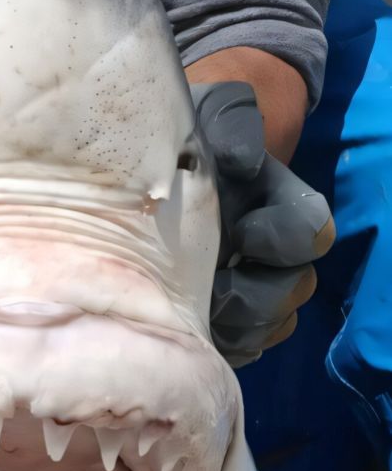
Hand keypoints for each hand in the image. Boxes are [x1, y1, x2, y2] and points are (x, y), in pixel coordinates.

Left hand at [191, 82, 334, 366]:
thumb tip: (243, 165)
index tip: (240, 233)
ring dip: (236, 329)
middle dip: (253, 299)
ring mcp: (252, 291)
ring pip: (270, 328)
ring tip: (195, 314)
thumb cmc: (189, 143)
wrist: (158, 177)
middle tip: (210, 292)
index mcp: (281, 207)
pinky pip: (240, 350)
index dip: (280, 240)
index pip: (311, 233)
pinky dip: (218, 347)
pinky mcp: (225, 323)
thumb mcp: (211, 119)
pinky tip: (189, 332)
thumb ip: (235, 128)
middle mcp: (275, 255)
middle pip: (294, 292)